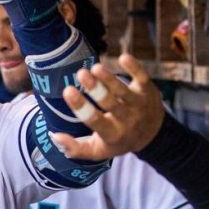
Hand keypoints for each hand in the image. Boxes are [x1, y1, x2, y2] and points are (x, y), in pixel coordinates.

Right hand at [51, 54, 166, 159]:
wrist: (153, 135)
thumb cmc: (118, 140)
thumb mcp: (98, 151)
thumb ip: (75, 148)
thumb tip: (54, 136)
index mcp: (111, 134)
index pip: (95, 121)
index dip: (81, 106)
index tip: (67, 90)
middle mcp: (126, 120)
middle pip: (110, 103)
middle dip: (95, 89)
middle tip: (81, 74)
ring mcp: (138, 104)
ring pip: (123, 90)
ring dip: (110, 78)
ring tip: (95, 67)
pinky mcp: (147, 90)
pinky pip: (142, 78)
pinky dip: (135, 68)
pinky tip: (123, 57)